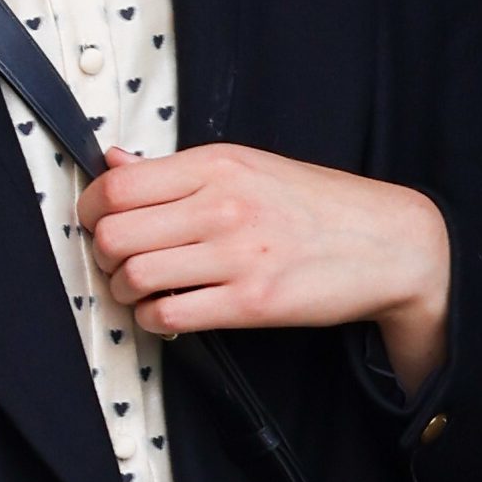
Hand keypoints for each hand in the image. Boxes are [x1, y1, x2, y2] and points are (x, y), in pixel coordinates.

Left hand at [79, 143, 452, 392]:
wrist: (391, 242)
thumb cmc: (319, 204)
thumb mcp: (251, 166)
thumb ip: (178, 169)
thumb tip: (113, 162)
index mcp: (219, 164)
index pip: (116, 187)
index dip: (90, 211)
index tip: (97, 223)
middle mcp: (225, 204)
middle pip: (114, 234)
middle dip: (105, 256)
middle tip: (120, 262)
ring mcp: (239, 254)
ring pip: (134, 277)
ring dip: (126, 291)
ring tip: (144, 289)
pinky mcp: (253, 302)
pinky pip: (168, 314)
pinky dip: (154, 319)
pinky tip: (170, 310)